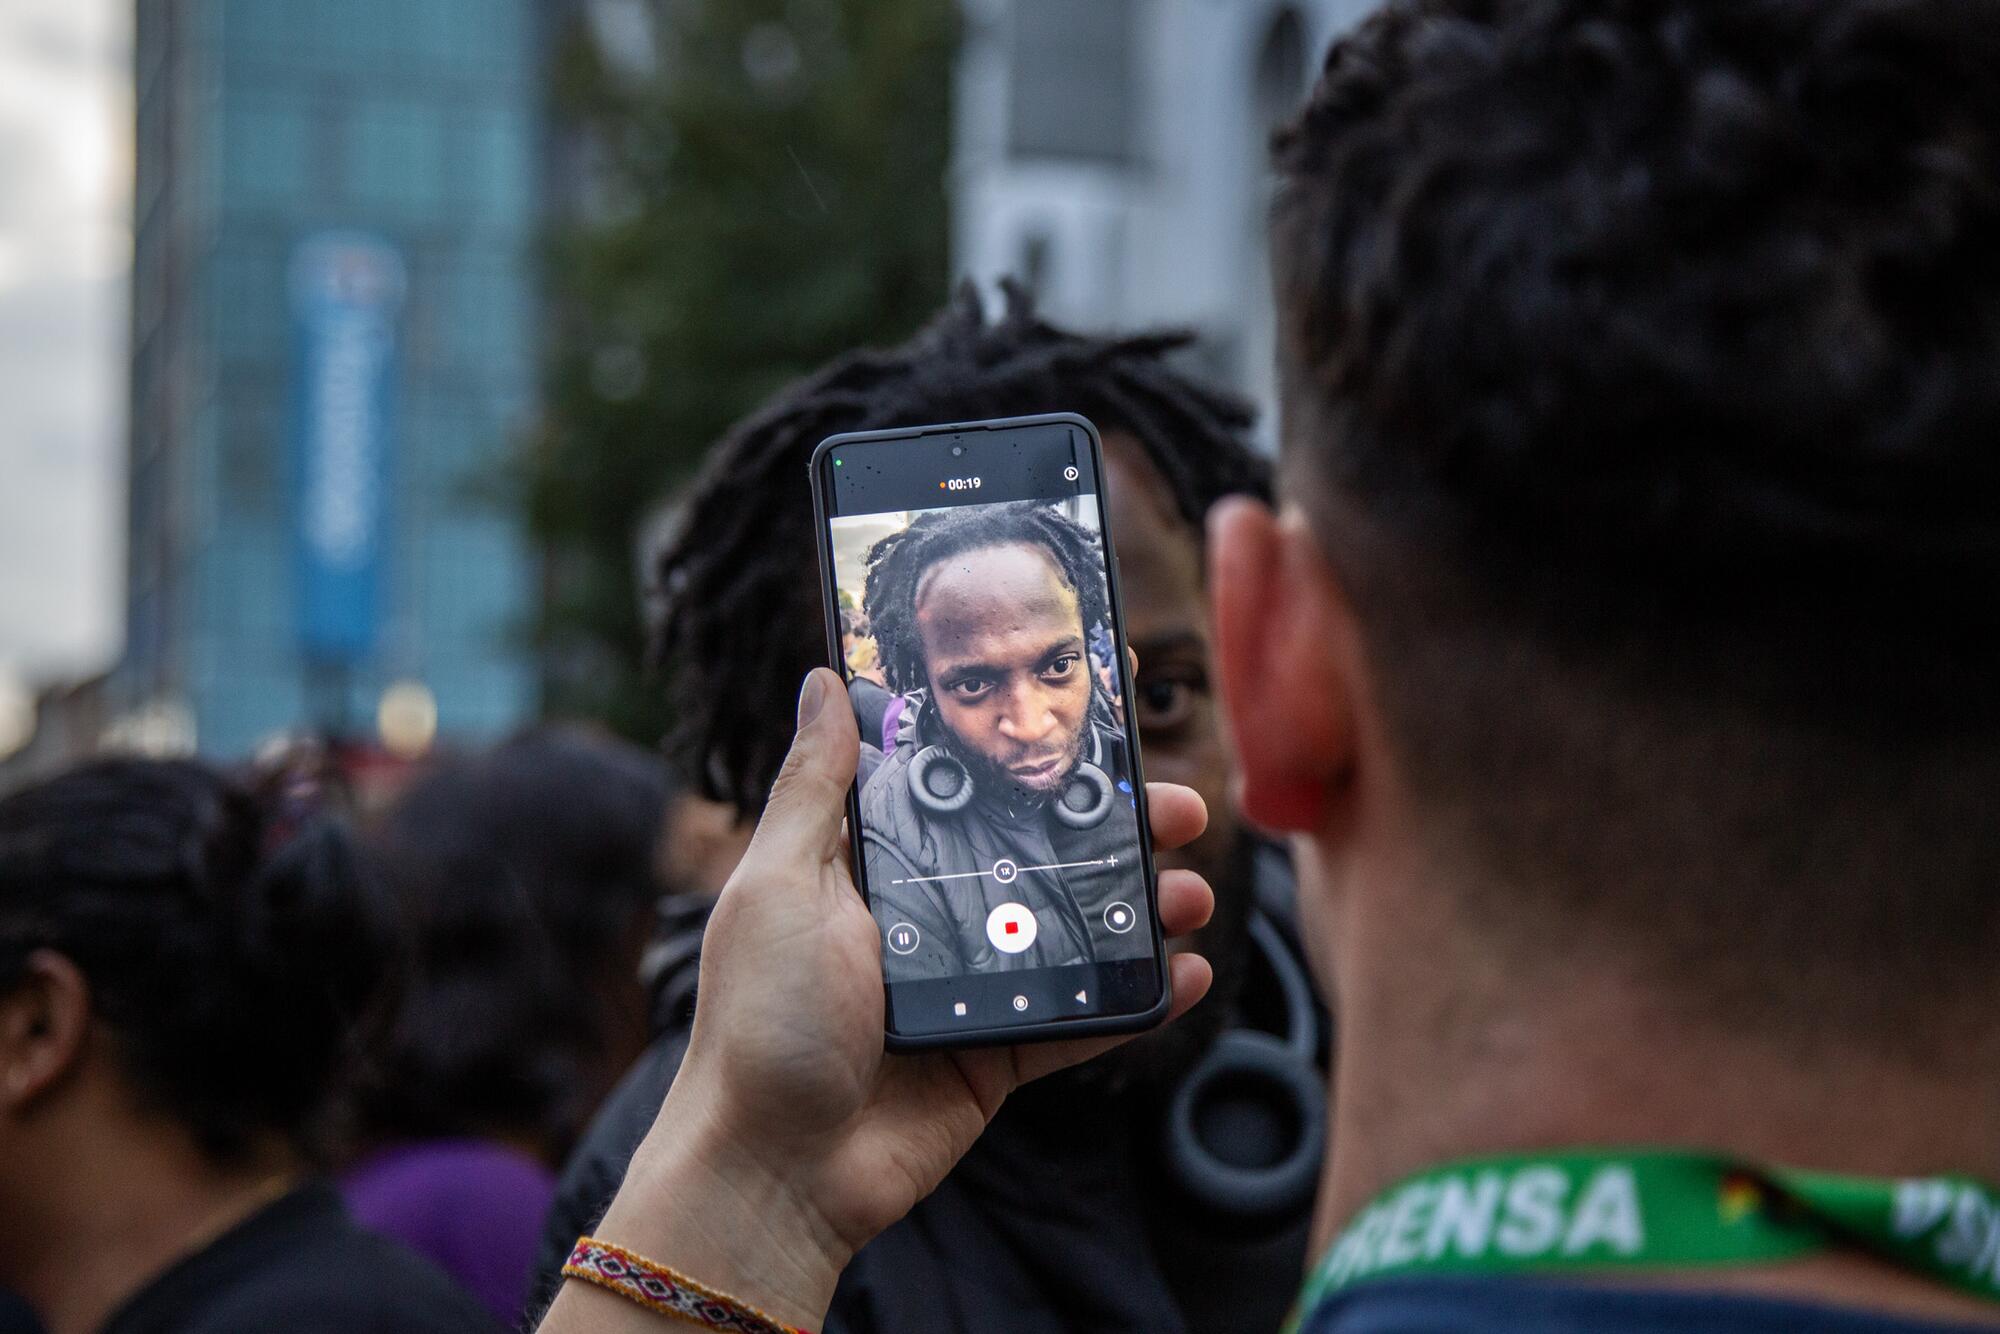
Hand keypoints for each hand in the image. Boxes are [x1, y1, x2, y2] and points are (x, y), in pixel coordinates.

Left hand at [546, 668, 1214, 1331]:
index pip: (962, 778)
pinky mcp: (996, 1054)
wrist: (775, 1171)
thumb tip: (826, 681)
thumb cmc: (762, 1021)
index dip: (1027, 741)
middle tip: (1176, 805)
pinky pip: (1078, 1019)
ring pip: (1072, 929)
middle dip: (1114, 824)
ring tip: (1193, 893)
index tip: (1097, 694)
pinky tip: (1184, 974)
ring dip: (1140, 906)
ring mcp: (967, 985)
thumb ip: (814, 786)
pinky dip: (1135, 1000)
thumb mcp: (779, 885)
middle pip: (1038, 849)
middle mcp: (926, 914)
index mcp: (873, 862)